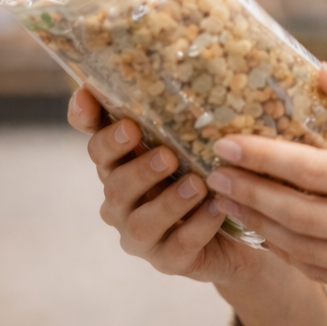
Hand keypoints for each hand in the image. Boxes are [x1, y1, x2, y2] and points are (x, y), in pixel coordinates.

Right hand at [67, 87, 265, 286]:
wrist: (240, 230)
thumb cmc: (206, 174)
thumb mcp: (195, 138)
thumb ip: (178, 110)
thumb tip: (171, 64)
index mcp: (122, 163)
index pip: (94, 139)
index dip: (86, 118)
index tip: (89, 96)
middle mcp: (122, 198)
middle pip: (113, 181)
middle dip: (136, 167)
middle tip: (165, 153)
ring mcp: (141, 235)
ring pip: (140, 221)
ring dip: (168, 202)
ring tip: (197, 183)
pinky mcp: (168, 261)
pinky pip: (176, 248)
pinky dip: (197, 228)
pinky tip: (216, 210)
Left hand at [203, 64, 326, 302]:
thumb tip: (323, 73)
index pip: (317, 173)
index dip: (267, 158)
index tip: (229, 144)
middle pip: (301, 216)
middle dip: (251, 193)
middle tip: (214, 172)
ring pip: (305, 250)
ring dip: (262, 225)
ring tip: (232, 198)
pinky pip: (324, 273)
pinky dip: (290, 252)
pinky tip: (269, 230)